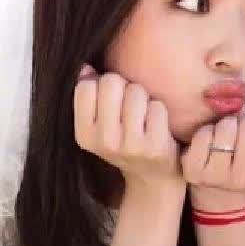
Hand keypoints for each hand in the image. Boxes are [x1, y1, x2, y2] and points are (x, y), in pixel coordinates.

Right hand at [73, 64, 184, 195]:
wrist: (154, 178)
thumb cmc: (126, 141)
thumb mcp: (100, 126)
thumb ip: (90, 97)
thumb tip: (86, 68)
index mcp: (84, 134)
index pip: (85, 87)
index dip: (102, 84)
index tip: (111, 98)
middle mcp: (104, 141)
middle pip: (112, 83)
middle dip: (125, 87)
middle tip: (131, 106)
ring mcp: (130, 146)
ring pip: (136, 91)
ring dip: (144, 98)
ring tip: (144, 116)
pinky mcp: (155, 147)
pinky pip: (158, 106)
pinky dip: (160, 110)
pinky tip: (158, 126)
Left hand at [181, 112, 244, 211]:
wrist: (218, 193)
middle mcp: (244, 180)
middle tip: (243, 131)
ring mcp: (217, 176)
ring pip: (227, 127)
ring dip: (227, 125)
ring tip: (228, 136)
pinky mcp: (193, 170)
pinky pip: (203, 134)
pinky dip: (207, 132)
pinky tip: (210, 142)